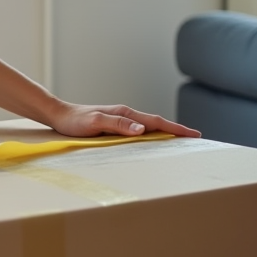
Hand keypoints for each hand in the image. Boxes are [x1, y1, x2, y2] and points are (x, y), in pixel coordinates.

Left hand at [48, 102, 201, 138]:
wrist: (60, 115)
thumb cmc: (75, 121)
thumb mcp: (94, 123)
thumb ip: (116, 124)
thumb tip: (141, 130)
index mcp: (125, 114)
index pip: (156, 122)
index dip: (176, 128)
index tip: (194, 134)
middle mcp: (126, 115)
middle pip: (157, 123)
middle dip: (177, 130)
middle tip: (196, 139)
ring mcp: (122, 120)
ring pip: (150, 127)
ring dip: (166, 133)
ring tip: (182, 142)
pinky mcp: (116, 126)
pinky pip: (140, 131)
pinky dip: (152, 135)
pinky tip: (155, 142)